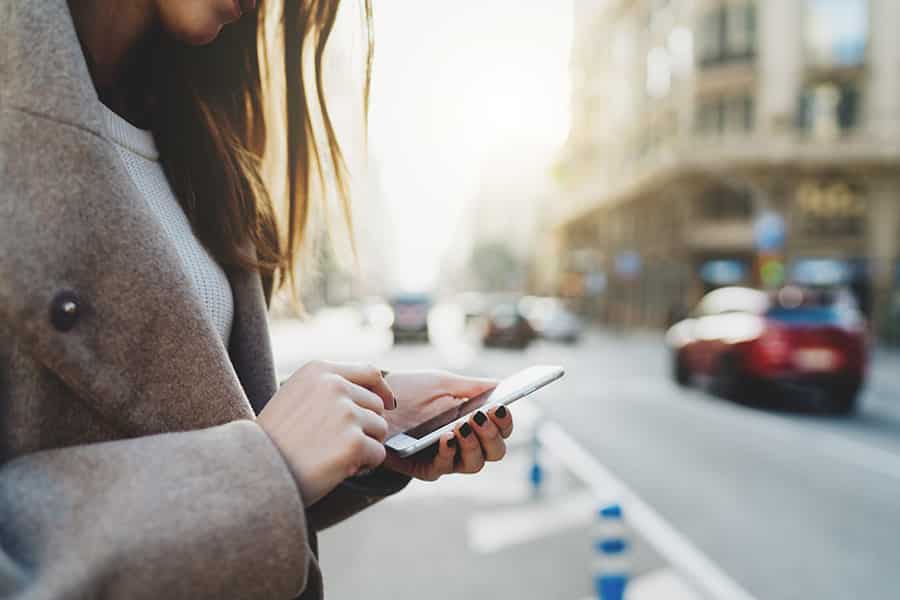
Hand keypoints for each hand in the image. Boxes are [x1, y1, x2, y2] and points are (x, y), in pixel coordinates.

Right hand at [257, 361, 395, 505]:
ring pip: (380, 429)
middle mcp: (334, 385)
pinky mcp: (353, 442)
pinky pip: (378, 454)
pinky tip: (340, 470)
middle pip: (377, 404)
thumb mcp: (294, 397)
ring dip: (366, 446)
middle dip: (367, 426)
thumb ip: (327, 388)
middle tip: (340, 446)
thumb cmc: (274, 440)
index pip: (370, 372)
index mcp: (319, 370)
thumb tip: (373, 393)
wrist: (255, 472)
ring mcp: (345, 413)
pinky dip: (365, 465)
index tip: (389, 404)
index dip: (383, 390)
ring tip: (335, 457)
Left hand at [380, 371, 513, 480]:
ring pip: (474, 464)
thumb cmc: (412, 391)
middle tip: (483, 417)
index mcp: (475, 423)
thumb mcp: (442, 383)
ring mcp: (447, 458)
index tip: (501, 407)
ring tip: (464, 425)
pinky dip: (448, 452)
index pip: (501, 429)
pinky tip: (446, 436)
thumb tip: (501, 385)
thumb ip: (472, 386)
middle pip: (494, 451)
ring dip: (473, 444)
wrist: (374, 400)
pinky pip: (443, 467)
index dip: (505, 422)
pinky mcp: (424, 468)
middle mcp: (466, 444)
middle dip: (492, 435)